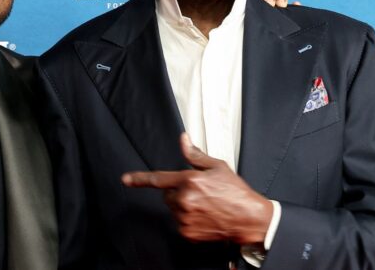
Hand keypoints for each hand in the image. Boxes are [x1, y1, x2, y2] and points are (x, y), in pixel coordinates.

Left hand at [121, 133, 272, 244]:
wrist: (249, 218)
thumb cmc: (236, 192)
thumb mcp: (217, 167)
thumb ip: (195, 155)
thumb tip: (184, 140)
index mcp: (190, 181)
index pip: (158, 179)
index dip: (139, 179)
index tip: (126, 179)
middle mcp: (184, 200)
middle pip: (167, 194)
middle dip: (178, 191)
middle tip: (198, 192)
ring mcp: (185, 218)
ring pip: (173, 208)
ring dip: (183, 205)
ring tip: (205, 204)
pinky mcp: (188, 232)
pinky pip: (179, 222)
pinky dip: (187, 219)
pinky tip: (204, 215)